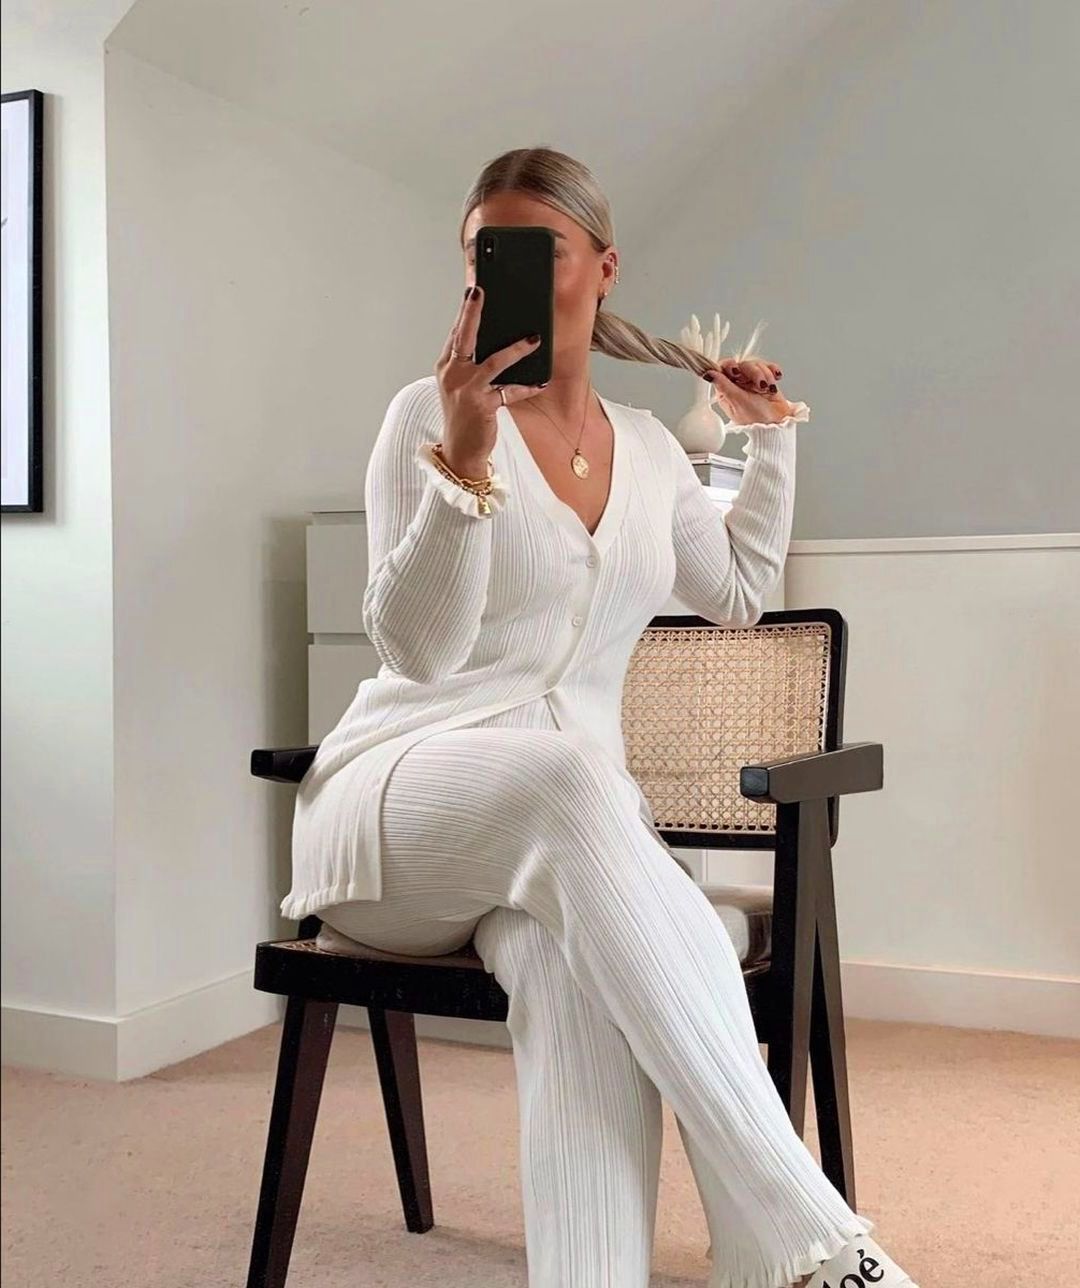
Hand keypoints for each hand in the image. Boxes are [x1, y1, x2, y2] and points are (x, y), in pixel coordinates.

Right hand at [434, 284, 547, 474]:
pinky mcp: (482, 405)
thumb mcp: (460, 385)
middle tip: (480, 291)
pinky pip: (509, 391)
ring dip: (516, 349)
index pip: (456, 332)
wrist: (460, 450)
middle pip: (463, 337)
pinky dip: (526, 387)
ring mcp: (466, 389)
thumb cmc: (464, 415)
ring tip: (534, 339)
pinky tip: (540, 382)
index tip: (473, 289)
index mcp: (446, 366)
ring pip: (494, 361)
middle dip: (471, 312)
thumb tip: (496, 338)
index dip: (464, 310)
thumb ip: (471, 362)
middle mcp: (452, 374)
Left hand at [702, 355, 802, 425]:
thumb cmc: (757, 419)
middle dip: (753, 372)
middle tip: (759, 384)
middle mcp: (737, 384)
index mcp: (726, 390)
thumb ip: (723, 385)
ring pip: (756, 364)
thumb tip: (708, 374)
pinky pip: (768, 366)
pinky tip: (776, 379)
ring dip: (765, 375)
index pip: (722, 368)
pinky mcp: (765, 379)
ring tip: (767, 388)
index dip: (730, 366)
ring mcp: (751, 381)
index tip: (736, 371)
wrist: (778, 423)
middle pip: (742, 364)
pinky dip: (772, 371)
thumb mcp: (737, 401)